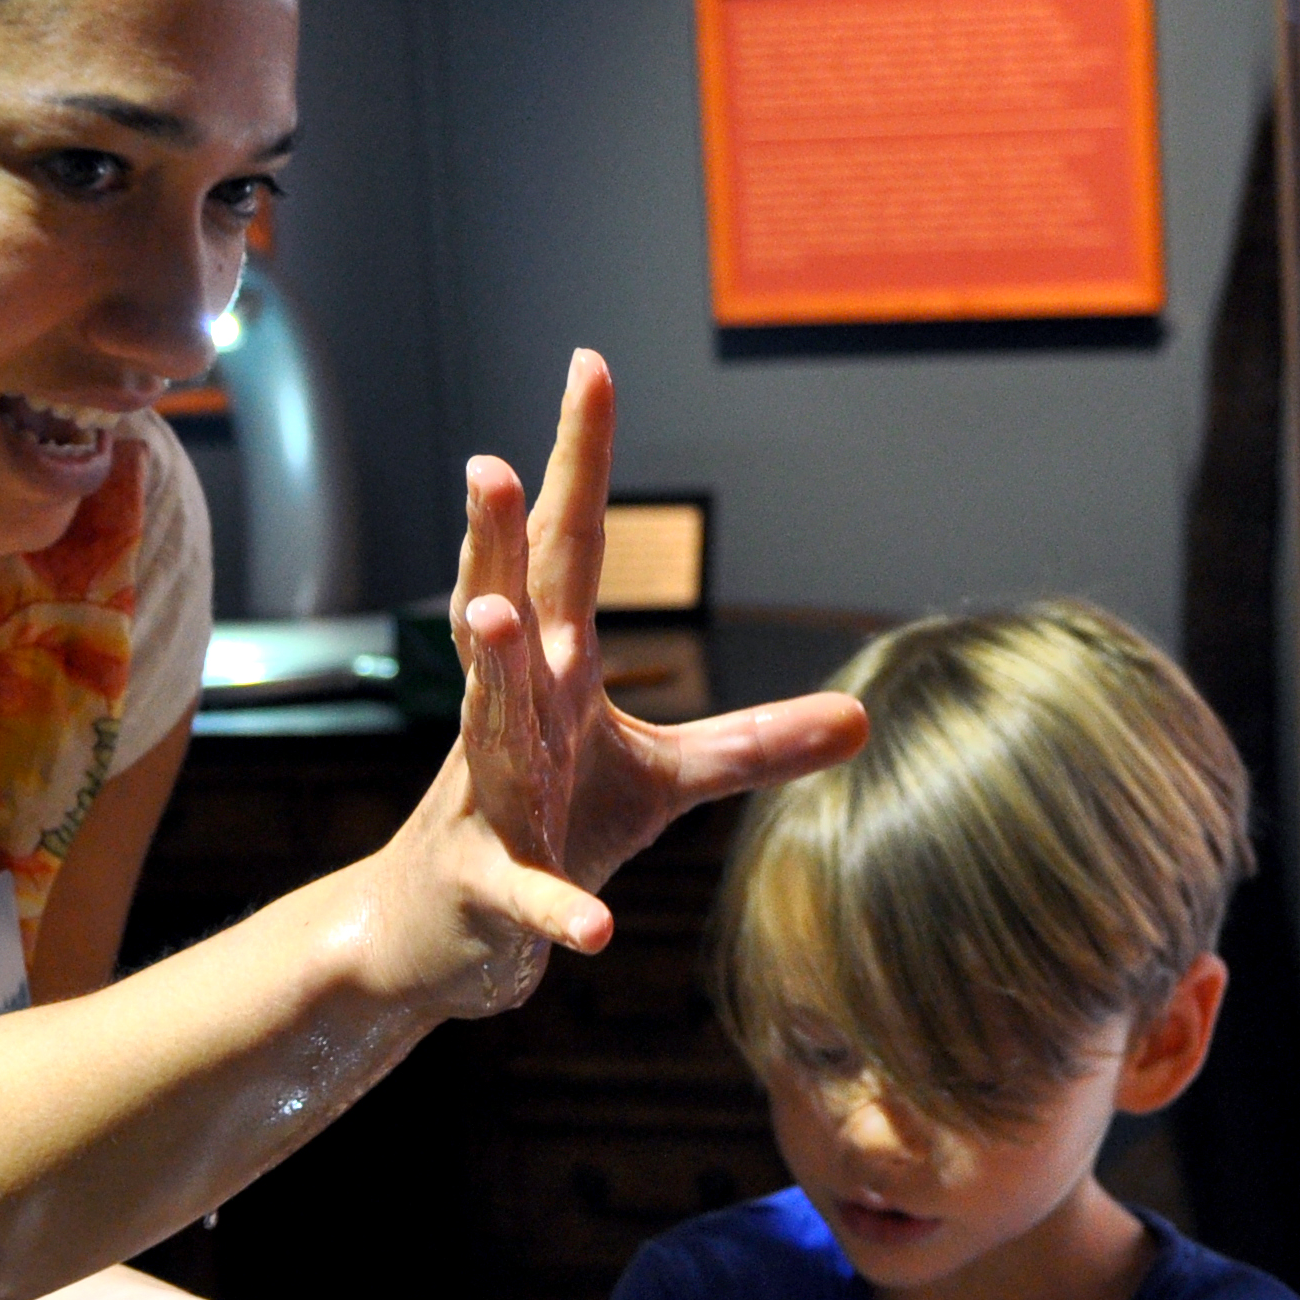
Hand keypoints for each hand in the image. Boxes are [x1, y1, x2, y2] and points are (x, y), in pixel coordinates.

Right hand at [365, 355, 865, 1019]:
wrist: (436, 932)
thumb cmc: (550, 827)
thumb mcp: (662, 782)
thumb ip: (753, 745)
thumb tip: (864, 717)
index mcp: (554, 675)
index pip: (567, 553)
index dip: (580, 464)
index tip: (589, 367)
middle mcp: (512, 719)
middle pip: (506, 615)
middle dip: (495, 541)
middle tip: (491, 462)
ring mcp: (490, 800)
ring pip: (486, 726)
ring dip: (490, 676)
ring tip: (491, 617)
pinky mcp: (489, 888)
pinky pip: (526, 895)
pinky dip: (555, 911)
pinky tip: (595, 932)